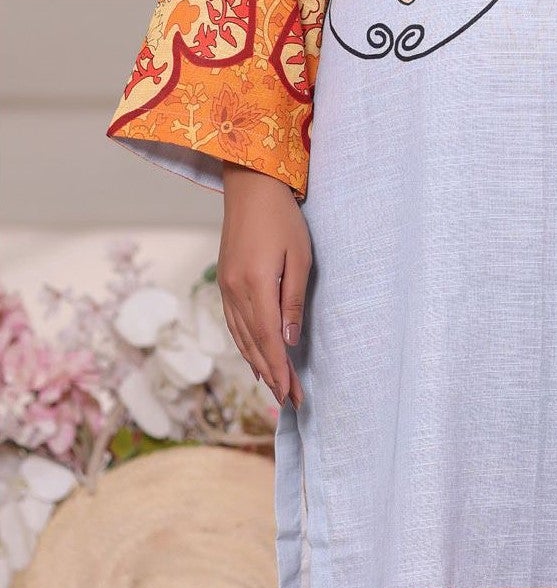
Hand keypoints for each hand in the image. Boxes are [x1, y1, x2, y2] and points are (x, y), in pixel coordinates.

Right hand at [217, 164, 311, 408]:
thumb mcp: (299, 258)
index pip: (269, 339)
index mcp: (255, 285)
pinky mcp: (225, 283)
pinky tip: (255, 358)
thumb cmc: (283, 219)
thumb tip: (290, 339)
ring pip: (241, 337)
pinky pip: (234, 323)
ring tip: (275, 386)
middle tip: (289, 399)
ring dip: (258, 364)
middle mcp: (235, 291)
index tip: (291, 393)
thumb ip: (292, 300)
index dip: (280, 369)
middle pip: (254, 344)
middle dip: (272, 374)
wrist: (250, 188)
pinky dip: (245, 345)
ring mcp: (226, 288)